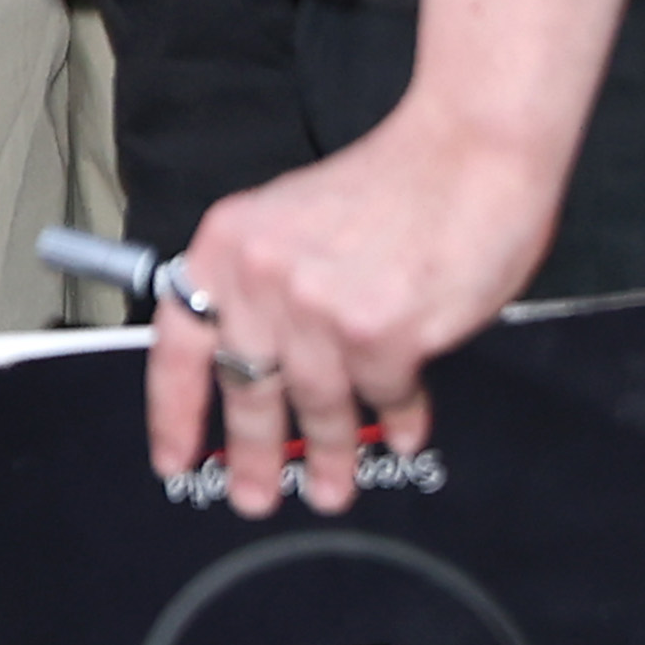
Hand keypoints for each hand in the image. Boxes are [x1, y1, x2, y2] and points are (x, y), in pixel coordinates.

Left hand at [144, 108, 568, 517]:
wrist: (471, 149)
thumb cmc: (393, 181)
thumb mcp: (291, 221)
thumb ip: (264, 290)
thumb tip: (257, 368)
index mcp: (228, 245)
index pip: (178, 344)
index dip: (173, 412)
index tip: (173, 458)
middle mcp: (262, 278)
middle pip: (246, 388)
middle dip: (252, 453)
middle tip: (254, 495)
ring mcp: (318, 309)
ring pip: (315, 404)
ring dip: (330, 452)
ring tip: (333, 485)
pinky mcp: (380, 333)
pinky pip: (383, 396)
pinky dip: (397, 419)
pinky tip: (404, 431)